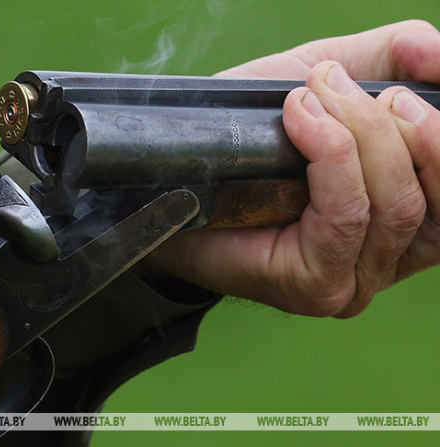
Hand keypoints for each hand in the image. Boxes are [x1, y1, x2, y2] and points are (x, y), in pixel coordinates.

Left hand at [143, 20, 439, 317]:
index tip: (397, 87)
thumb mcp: (322, 84)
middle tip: (337, 83)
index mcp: (397, 221)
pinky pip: (346, 216)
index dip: (437, 133)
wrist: (169, 185)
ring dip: (360, 134)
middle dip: (391, 126)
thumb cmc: (244, 143)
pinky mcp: (315, 285)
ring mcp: (352, 281)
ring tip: (313, 95)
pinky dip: (332, 157)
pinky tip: (301, 120)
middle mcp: (383, 260)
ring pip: (394, 205)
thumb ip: (387, 62)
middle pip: (426, 194)